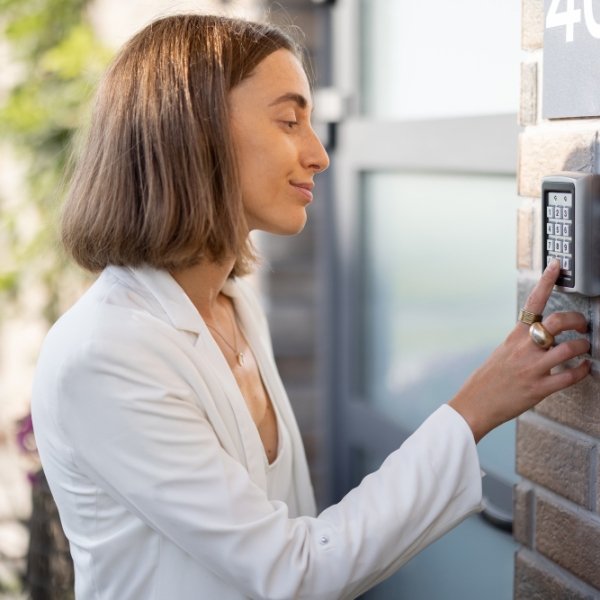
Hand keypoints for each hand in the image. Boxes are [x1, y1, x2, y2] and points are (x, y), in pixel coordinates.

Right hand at [448, 258, 590, 443]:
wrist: (474, 404)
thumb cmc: (486, 380)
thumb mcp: (501, 353)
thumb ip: (521, 342)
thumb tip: (539, 335)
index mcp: (513, 337)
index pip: (532, 303)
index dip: (546, 282)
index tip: (556, 266)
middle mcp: (523, 349)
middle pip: (556, 322)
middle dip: (576, 320)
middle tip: (582, 325)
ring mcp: (532, 369)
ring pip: (568, 349)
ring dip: (583, 347)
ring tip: (585, 348)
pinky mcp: (538, 389)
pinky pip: (569, 377)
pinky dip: (582, 371)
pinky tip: (584, 369)